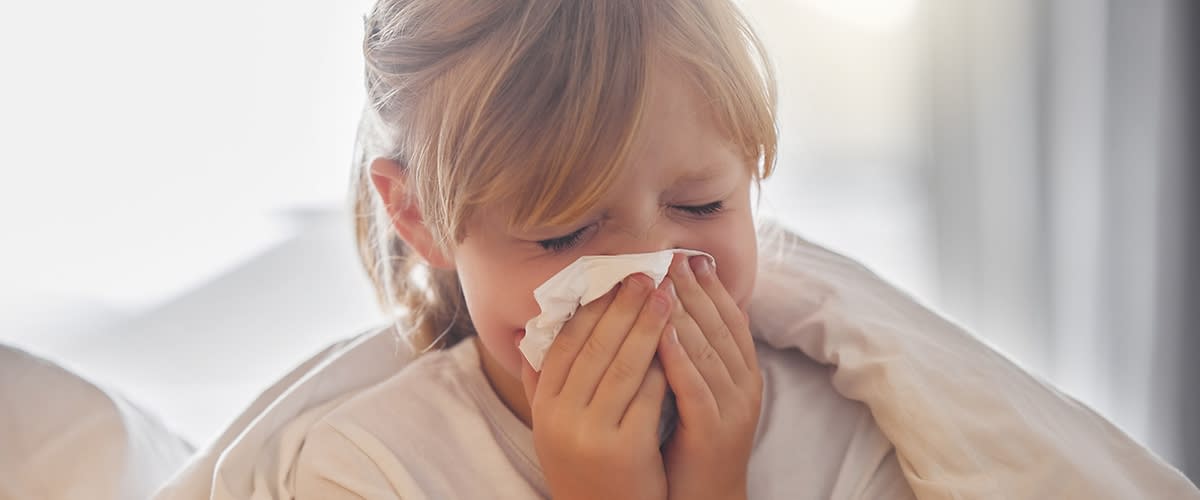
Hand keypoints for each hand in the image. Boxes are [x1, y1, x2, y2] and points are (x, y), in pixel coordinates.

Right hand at [520, 273, 674, 499]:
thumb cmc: (585, 467)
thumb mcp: (552, 428)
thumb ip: (541, 383)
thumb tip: (527, 332)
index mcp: (544, 406)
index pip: (566, 343)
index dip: (590, 307)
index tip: (612, 278)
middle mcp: (561, 418)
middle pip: (595, 348)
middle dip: (623, 306)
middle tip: (646, 273)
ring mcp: (592, 435)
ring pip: (623, 367)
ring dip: (647, 326)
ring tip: (667, 296)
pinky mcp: (626, 451)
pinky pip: (647, 398)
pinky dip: (663, 367)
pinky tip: (680, 342)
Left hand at [657, 254, 762, 499]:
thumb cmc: (693, 448)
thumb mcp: (699, 395)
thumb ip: (693, 359)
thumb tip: (671, 316)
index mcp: (744, 375)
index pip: (730, 320)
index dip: (712, 287)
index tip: (691, 256)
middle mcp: (744, 387)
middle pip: (720, 327)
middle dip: (696, 289)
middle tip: (674, 256)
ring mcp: (732, 409)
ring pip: (708, 350)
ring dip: (685, 312)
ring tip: (663, 281)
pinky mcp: (712, 431)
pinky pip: (695, 387)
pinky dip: (679, 357)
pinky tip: (661, 333)